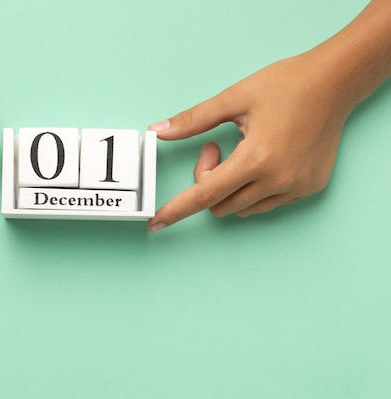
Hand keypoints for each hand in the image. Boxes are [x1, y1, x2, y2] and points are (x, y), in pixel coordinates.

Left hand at [147, 52, 353, 231]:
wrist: (335, 82)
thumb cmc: (287, 85)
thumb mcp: (234, 99)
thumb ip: (193, 120)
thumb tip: (159, 130)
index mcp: (257, 159)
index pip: (205, 194)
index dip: (177, 210)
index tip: (155, 223)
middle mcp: (278, 181)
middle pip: (220, 205)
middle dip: (208, 181)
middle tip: (216, 148)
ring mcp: (297, 188)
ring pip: (242, 208)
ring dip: (230, 188)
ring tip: (243, 150)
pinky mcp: (310, 188)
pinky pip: (267, 203)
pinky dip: (253, 189)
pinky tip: (263, 159)